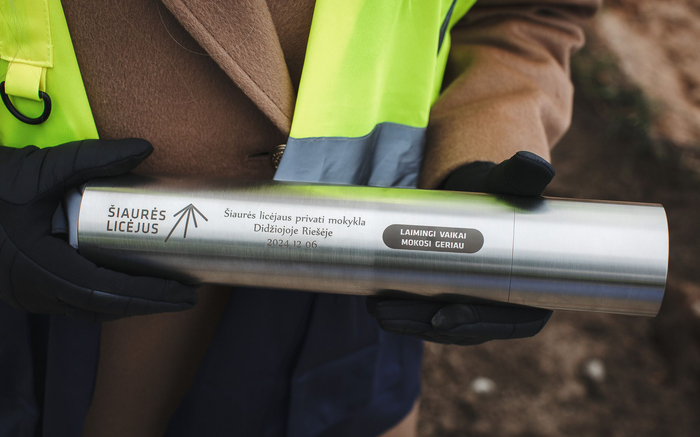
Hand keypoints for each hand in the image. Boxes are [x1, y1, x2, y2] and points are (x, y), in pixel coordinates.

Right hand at [0, 140, 196, 320]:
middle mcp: (36, 290)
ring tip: (163, 291)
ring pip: (90, 309)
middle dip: (147, 304)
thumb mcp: (40, 168)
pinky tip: (125, 284)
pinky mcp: (29, 289)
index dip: (149, 295)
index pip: (108, 290)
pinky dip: (106, 298)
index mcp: (40, 267)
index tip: (183, 293)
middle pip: (105, 307)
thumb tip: (144, 148)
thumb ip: (92, 159)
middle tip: (185, 294)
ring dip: (128, 304)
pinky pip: (75, 302)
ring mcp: (30, 294)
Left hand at [366, 151, 554, 344]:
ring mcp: (474, 306)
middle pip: (464, 328)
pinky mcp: (450, 299)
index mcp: (531, 288)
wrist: (479, 191)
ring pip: (440, 325)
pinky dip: (402, 315)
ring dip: (407, 322)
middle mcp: (504, 305)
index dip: (478, 326)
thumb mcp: (511, 184)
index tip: (444, 318)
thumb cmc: (500, 191)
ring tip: (378, 309)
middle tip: (391, 312)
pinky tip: (376, 305)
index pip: (508, 322)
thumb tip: (535, 164)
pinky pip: (427, 315)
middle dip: (424, 325)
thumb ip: (524, 176)